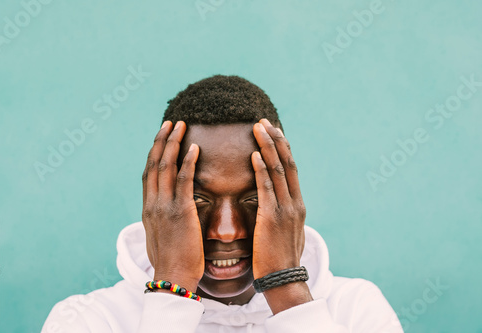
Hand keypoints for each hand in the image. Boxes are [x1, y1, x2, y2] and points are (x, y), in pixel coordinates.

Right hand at [142, 120, 202, 291]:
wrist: (173, 278)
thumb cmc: (172, 261)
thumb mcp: (161, 236)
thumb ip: (162, 220)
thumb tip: (165, 212)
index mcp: (148, 209)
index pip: (148, 174)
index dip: (154, 153)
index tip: (161, 137)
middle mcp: (152, 204)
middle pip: (154, 164)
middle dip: (161, 140)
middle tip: (170, 123)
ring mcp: (164, 207)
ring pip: (165, 167)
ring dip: (172, 143)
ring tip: (180, 126)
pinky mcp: (180, 212)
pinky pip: (183, 180)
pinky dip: (188, 162)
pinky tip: (195, 148)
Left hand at [251, 118, 311, 312]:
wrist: (283, 279)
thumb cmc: (279, 257)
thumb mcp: (285, 232)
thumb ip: (281, 214)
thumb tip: (274, 205)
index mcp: (297, 205)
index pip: (291, 169)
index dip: (282, 148)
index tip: (273, 131)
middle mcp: (295, 203)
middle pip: (288, 163)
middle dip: (276, 140)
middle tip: (264, 121)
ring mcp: (285, 209)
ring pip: (278, 170)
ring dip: (267, 147)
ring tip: (258, 129)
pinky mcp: (272, 218)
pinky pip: (267, 188)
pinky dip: (261, 170)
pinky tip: (253, 155)